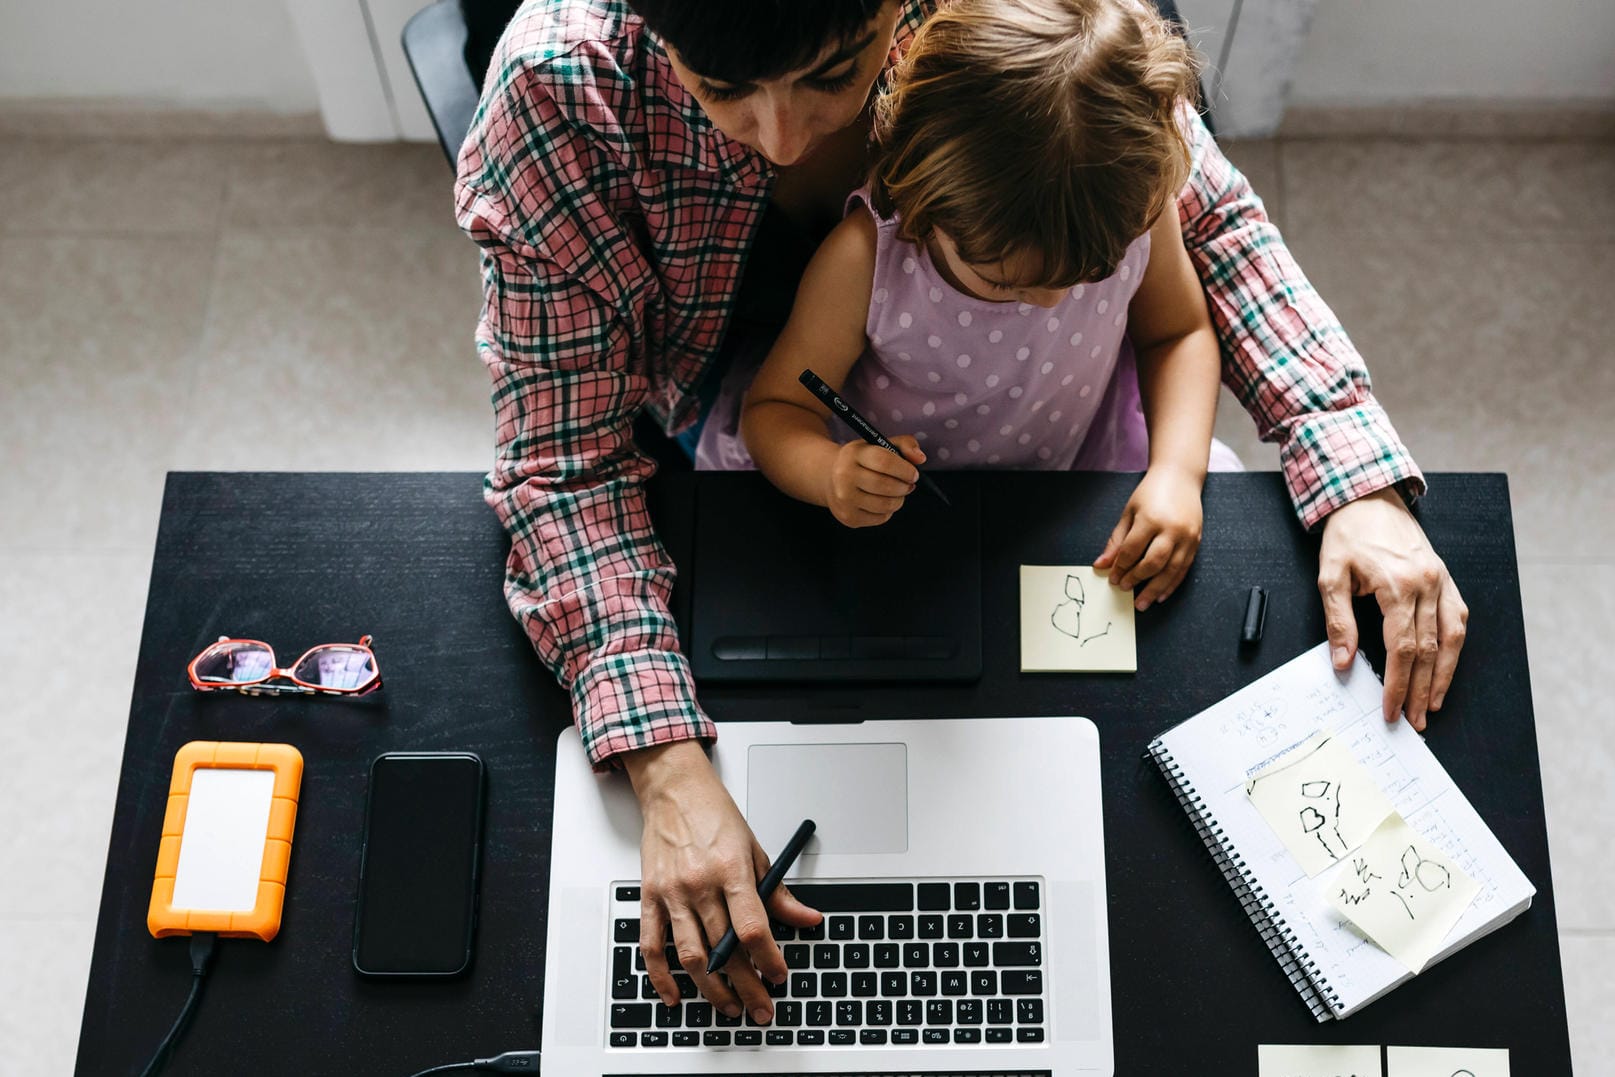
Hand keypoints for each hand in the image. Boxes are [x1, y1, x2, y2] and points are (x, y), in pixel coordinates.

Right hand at [623, 741, 821, 1022]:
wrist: (673, 790)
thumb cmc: (714, 815)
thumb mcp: (756, 849)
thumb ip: (778, 892)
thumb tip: (807, 919)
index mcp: (731, 870)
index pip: (753, 927)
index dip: (769, 959)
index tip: (780, 976)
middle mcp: (700, 885)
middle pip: (725, 949)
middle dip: (747, 986)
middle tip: (762, 1008)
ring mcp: (672, 894)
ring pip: (690, 955)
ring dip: (712, 989)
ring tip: (730, 1008)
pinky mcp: (649, 897)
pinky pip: (651, 946)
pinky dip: (661, 976)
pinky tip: (676, 995)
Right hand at [823, 436, 921, 527]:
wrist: (830, 478)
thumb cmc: (862, 460)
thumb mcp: (879, 445)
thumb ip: (905, 444)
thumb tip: (920, 458)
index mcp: (852, 454)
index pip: (884, 462)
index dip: (905, 469)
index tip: (914, 474)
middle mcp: (844, 476)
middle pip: (886, 486)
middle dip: (904, 487)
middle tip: (908, 485)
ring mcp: (844, 499)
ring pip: (886, 505)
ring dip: (899, 500)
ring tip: (897, 493)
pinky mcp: (848, 517)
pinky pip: (881, 518)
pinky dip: (888, 511)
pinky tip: (882, 501)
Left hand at [1094, 464, 1204, 609]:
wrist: (1180, 477)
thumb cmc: (1151, 493)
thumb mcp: (1129, 513)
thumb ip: (1116, 541)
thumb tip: (1101, 565)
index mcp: (1151, 519)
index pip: (1132, 550)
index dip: (1120, 567)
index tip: (1112, 578)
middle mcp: (1172, 530)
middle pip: (1153, 563)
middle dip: (1137, 580)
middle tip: (1125, 589)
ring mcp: (1187, 537)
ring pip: (1171, 571)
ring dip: (1155, 590)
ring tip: (1142, 603)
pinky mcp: (1196, 542)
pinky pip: (1184, 569)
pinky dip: (1172, 584)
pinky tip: (1161, 595)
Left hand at [1317, 487, 1467, 730]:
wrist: (1369, 498)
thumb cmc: (1348, 535)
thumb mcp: (1330, 576)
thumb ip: (1338, 621)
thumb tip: (1342, 662)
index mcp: (1398, 586)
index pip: (1401, 649)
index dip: (1397, 684)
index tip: (1390, 709)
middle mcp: (1427, 585)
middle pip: (1428, 650)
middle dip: (1421, 689)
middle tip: (1414, 720)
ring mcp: (1442, 581)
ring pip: (1451, 639)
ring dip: (1444, 675)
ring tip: (1433, 704)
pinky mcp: (1446, 578)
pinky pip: (1459, 618)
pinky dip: (1455, 646)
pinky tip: (1447, 666)